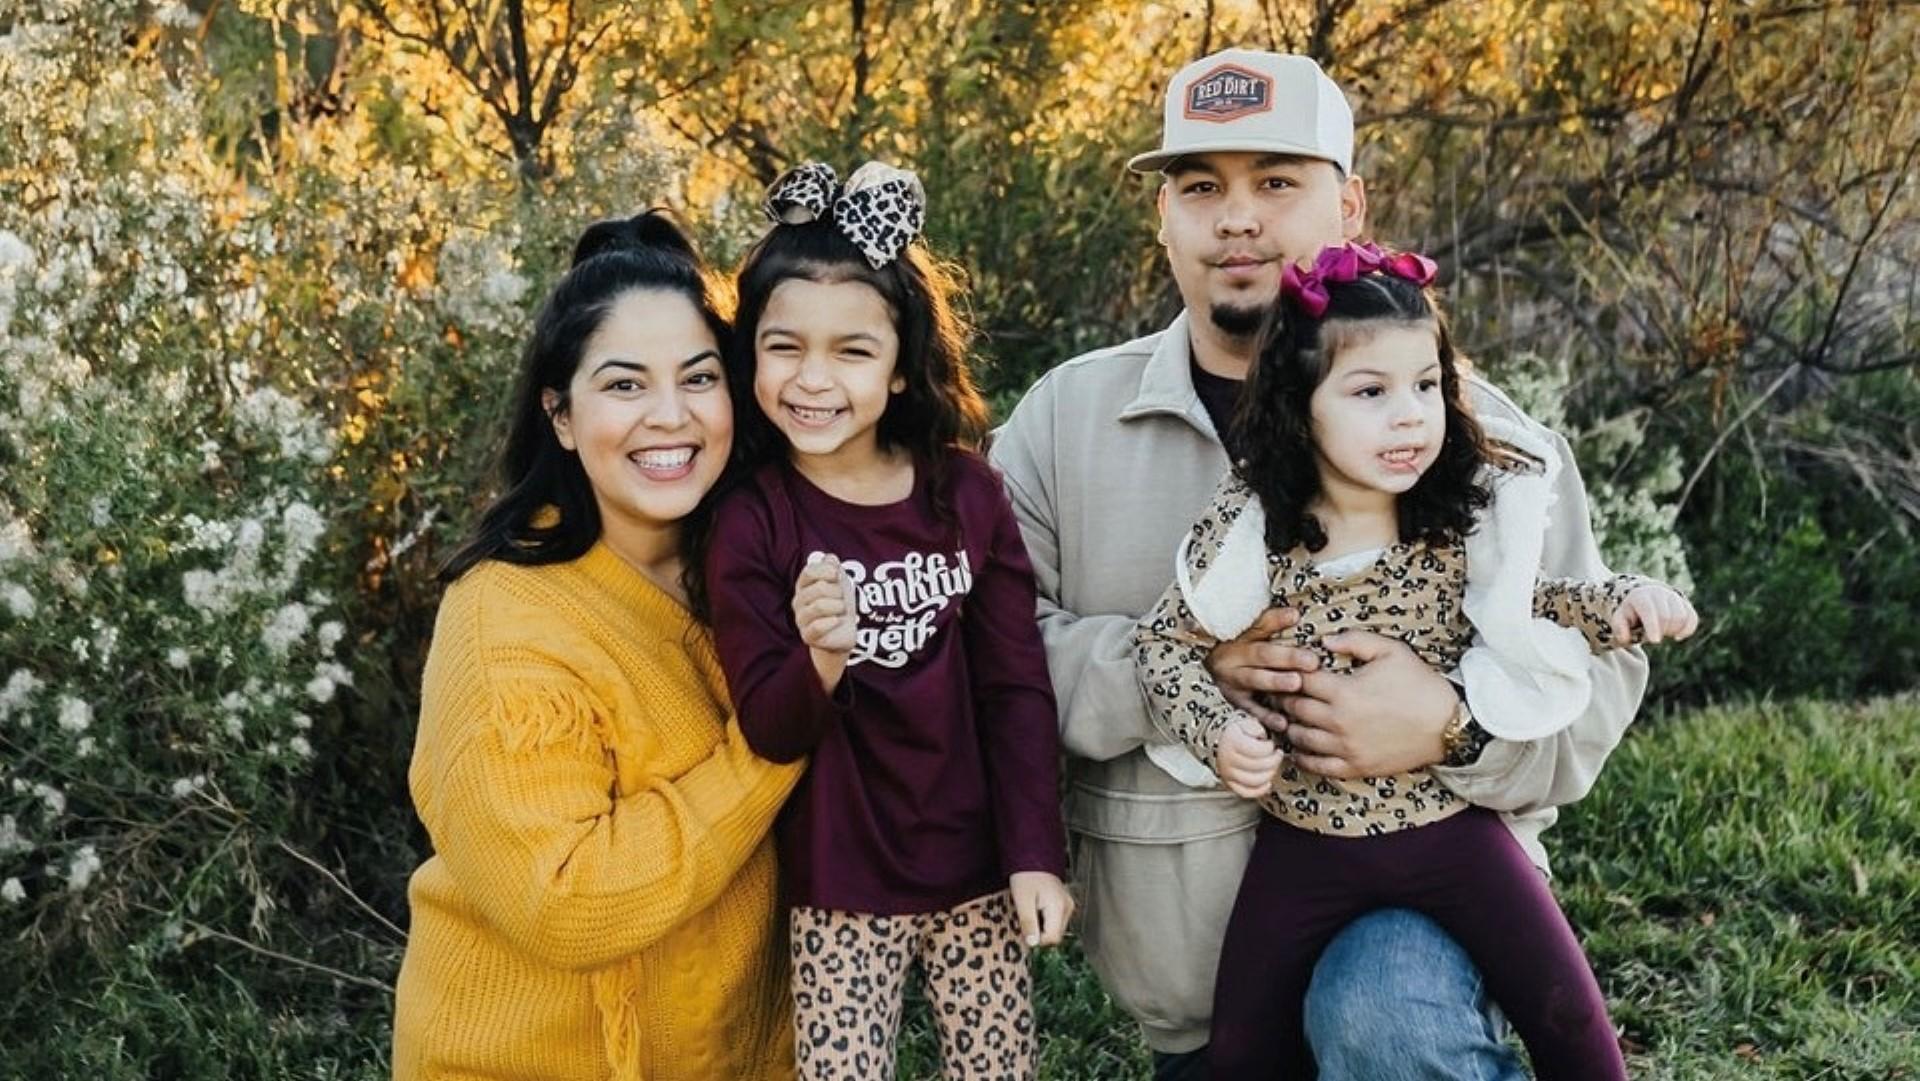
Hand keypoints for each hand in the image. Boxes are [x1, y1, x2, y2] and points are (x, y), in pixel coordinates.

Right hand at [793, 552, 856, 653]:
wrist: (844, 632)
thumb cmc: (839, 604)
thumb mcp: (840, 581)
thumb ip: (832, 566)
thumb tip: (828, 558)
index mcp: (803, 586)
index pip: (810, 571)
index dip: (828, 571)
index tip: (837, 577)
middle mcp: (798, 601)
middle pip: (820, 588)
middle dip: (838, 592)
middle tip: (841, 600)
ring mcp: (801, 619)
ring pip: (820, 605)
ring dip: (838, 607)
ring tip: (840, 611)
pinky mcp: (807, 636)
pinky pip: (818, 626)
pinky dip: (833, 622)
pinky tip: (837, 621)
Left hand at [1008, 871, 1074, 947]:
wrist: (1033, 858)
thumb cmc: (1026, 876)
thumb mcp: (1022, 900)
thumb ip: (1028, 922)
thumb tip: (1032, 943)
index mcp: (1058, 907)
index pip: (1053, 938)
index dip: (1038, 940)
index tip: (1026, 934)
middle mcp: (1067, 908)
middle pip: (1056, 935)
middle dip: (1040, 934)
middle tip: (1026, 921)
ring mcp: (1068, 906)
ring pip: (1056, 929)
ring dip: (1042, 928)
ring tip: (1031, 913)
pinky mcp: (1064, 904)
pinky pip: (1056, 921)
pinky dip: (1045, 921)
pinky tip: (1036, 911)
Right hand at [1204, 607, 1318, 733]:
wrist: (1209, 667)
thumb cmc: (1237, 646)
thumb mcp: (1248, 630)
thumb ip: (1270, 621)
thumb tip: (1295, 613)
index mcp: (1240, 635)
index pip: (1259, 625)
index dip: (1276, 620)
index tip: (1296, 616)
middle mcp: (1235, 657)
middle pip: (1262, 654)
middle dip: (1287, 657)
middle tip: (1311, 660)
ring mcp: (1233, 680)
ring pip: (1255, 679)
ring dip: (1276, 682)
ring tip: (1295, 683)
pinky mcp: (1235, 701)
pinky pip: (1251, 709)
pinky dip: (1266, 717)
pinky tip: (1282, 723)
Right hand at [1215, 715, 1283, 798]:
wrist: (1217, 741)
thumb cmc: (1234, 732)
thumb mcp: (1244, 722)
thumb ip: (1256, 727)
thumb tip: (1263, 736)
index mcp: (1232, 742)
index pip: (1259, 750)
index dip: (1270, 748)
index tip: (1271, 744)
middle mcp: (1228, 760)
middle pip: (1259, 766)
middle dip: (1273, 761)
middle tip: (1277, 755)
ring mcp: (1228, 773)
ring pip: (1255, 781)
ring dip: (1269, 774)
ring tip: (1272, 766)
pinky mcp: (1229, 783)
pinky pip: (1246, 792)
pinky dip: (1260, 790)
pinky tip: (1267, 782)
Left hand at [1278, 631, 1452, 778]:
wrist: (1448, 725)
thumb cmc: (1420, 684)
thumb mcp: (1391, 651)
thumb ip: (1355, 640)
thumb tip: (1323, 640)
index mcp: (1344, 691)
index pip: (1300, 680)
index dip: (1290, 672)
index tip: (1290, 670)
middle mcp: (1339, 722)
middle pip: (1295, 709)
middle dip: (1285, 697)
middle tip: (1282, 691)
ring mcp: (1346, 748)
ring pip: (1300, 738)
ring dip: (1290, 725)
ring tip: (1290, 716)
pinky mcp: (1355, 767)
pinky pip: (1317, 766)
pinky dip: (1303, 757)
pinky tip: (1300, 748)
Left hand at [1611, 585, 1698, 644]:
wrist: (1642, 595)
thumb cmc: (1630, 611)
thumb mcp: (1619, 618)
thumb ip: (1619, 628)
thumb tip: (1625, 638)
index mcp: (1640, 596)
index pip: (1649, 610)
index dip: (1653, 626)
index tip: (1655, 641)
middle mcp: (1659, 593)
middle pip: (1667, 616)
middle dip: (1662, 631)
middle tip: (1653, 637)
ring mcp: (1674, 597)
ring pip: (1682, 617)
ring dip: (1674, 630)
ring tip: (1662, 632)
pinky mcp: (1685, 603)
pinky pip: (1692, 618)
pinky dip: (1687, 630)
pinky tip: (1677, 636)